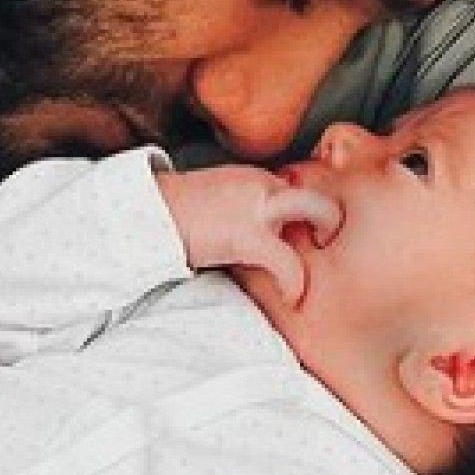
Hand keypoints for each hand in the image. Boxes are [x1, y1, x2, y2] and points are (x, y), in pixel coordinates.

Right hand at [159, 165, 340, 304]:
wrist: (144, 214)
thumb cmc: (169, 216)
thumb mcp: (212, 203)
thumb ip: (240, 213)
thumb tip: (247, 241)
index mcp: (253, 178)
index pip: (298, 192)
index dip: (307, 219)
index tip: (305, 239)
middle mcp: (261, 184)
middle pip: (316, 192)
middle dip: (330, 216)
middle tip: (326, 243)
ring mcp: (257, 206)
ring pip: (316, 209)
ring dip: (327, 231)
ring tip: (320, 266)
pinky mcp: (246, 235)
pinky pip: (287, 260)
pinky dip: (295, 281)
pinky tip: (292, 296)